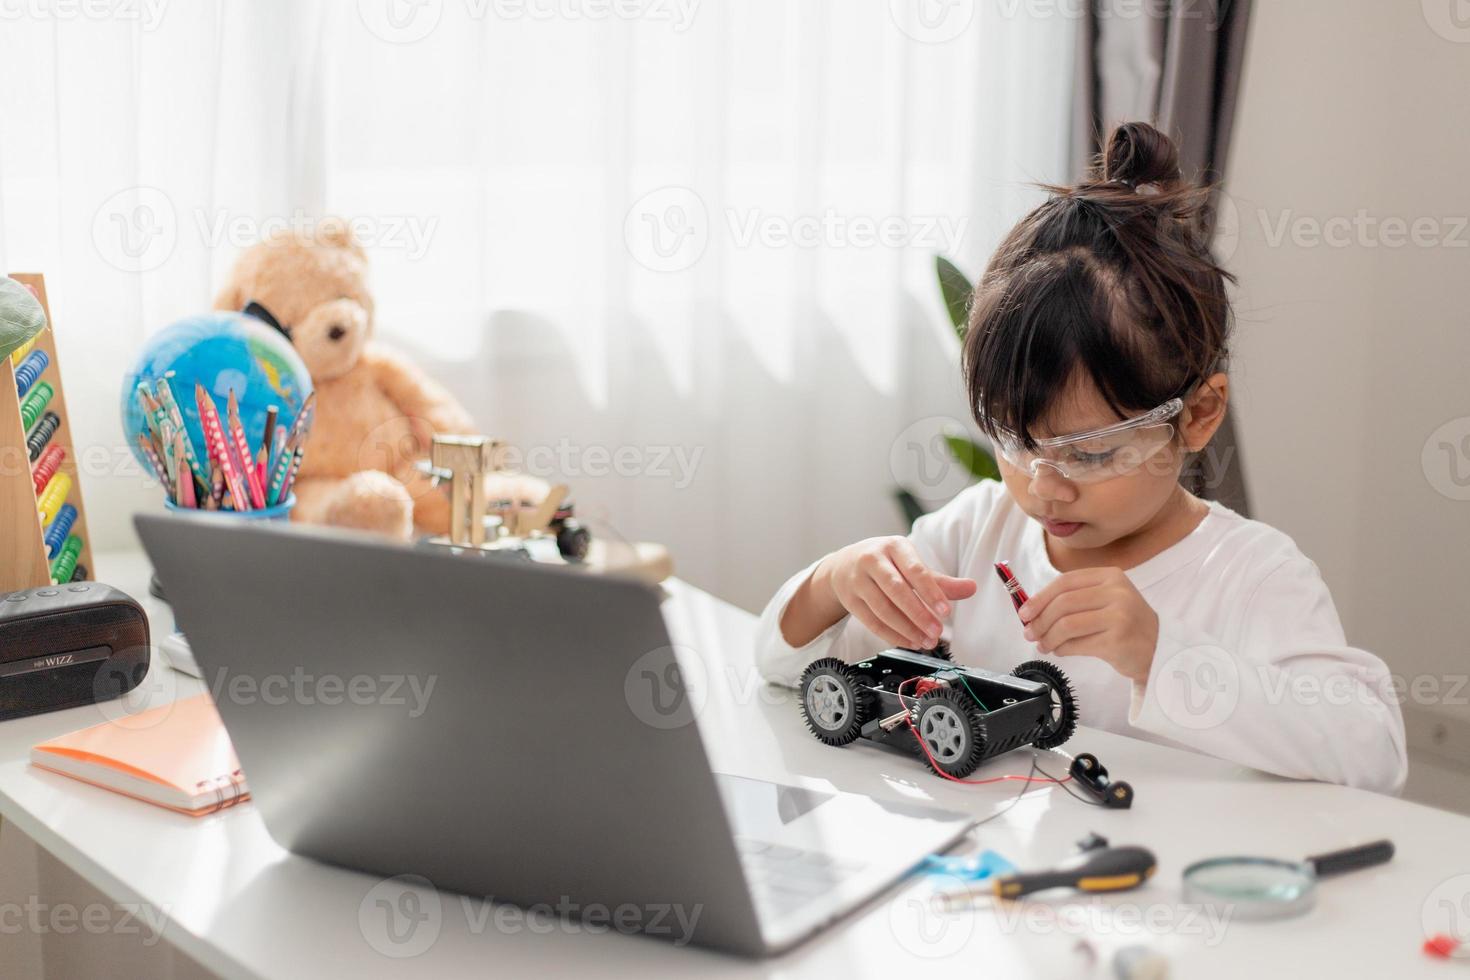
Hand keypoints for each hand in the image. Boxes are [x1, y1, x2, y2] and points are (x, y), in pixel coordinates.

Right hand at [814, 537, 976, 648]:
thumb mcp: (911, 563)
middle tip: (937, 632)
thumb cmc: (886, 563)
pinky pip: (872, 622)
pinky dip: (892, 635)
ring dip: (907, 629)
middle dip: (919, 614)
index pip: (915, 570)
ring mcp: (858, 580)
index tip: (946, 612)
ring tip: (926, 641)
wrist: (844, 565)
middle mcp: (872, 560)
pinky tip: (909, 641)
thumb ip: (940, 580)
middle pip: (896, 590)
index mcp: (894, 546)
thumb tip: (971, 588)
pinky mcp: (850, 600)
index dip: (931, 592)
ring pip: (883, 609)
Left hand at [1018, 567, 1158, 683]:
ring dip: (1048, 637)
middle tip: (1029, 633)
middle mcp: (1117, 592)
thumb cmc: (1125, 625)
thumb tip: (1032, 611)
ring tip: (1043, 645)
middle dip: (1040, 620)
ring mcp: (1119, 616)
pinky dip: (1062, 649)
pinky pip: (1077, 644)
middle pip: (1063, 603)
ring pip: (1067, 624)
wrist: (1160, 648)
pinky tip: (1059, 651)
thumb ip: (1073, 600)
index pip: (1065, 582)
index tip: (1024, 612)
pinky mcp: (1118, 640)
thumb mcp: (1105, 601)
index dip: (1040, 597)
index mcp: (1110, 576)